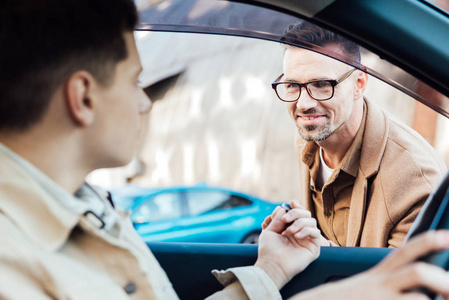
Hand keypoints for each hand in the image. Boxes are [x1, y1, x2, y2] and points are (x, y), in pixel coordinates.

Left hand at [255, 201, 320, 288]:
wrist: (272, 264)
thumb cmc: (269, 250)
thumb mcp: (270, 230)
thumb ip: (277, 218)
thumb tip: (283, 207)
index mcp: (290, 228)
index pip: (299, 213)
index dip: (297, 206)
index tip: (291, 203)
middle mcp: (300, 232)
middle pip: (306, 214)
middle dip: (296, 212)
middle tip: (286, 219)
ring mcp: (307, 240)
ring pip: (312, 221)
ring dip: (300, 222)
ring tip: (290, 231)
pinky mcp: (313, 248)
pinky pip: (316, 233)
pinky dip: (307, 230)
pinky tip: (297, 236)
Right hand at [289, 230, 448, 299]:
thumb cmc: (347, 299)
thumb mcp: (367, 287)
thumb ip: (389, 281)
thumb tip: (421, 281)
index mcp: (380, 274)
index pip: (406, 251)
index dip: (429, 241)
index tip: (448, 237)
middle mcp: (380, 283)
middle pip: (415, 270)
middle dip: (441, 277)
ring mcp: (380, 299)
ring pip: (417, 297)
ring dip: (436, 299)